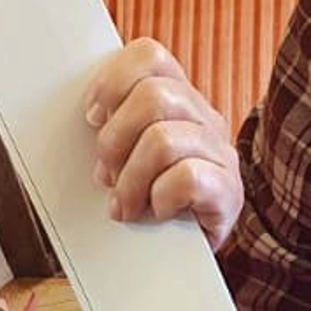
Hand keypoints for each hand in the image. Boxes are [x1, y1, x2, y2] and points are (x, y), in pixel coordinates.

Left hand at [84, 39, 241, 248]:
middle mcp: (204, 118)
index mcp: (178, 98)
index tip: (92, 118)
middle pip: (153, 96)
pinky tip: (157, 212)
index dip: (113, 81)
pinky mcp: (228, 191)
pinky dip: (160, 197)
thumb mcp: (125, 155)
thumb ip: (109, 127)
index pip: (149, 56)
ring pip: (163, 139)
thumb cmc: (147, 199)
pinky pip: (187, 177)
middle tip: (106, 174)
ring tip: (125, 204)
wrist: (186, 254)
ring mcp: (220, 153)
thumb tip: (82, 116)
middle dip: (115, 139)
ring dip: (131, 179)